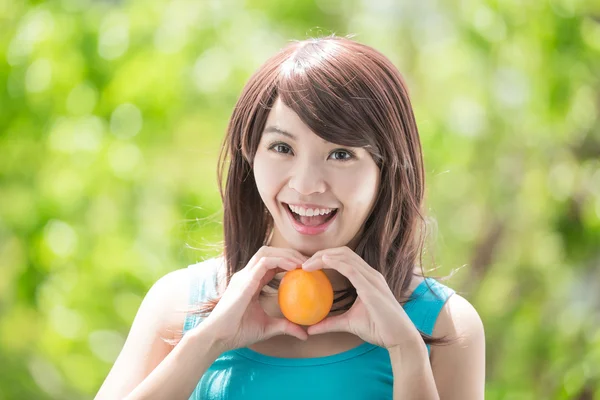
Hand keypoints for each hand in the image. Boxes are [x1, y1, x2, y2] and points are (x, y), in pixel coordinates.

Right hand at [202, 246, 309, 351]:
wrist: (218, 337)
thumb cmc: (239, 332)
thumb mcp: (268, 327)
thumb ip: (285, 326)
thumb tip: (305, 334)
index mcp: (250, 282)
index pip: (271, 264)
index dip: (288, 261)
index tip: (306, 268)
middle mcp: (246, 275)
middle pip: (269, 253)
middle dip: (289, 252)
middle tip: (308, 261)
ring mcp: (244, 275)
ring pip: (266, 252)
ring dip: (287, 254)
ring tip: (303, 262)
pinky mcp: (244, 280)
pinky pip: (265, 262)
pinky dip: (281, 260)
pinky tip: (295, 267)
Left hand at [301, 246, 420, 349]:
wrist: (399, 339)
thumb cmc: (378, 329)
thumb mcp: (349, 323)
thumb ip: (330, 323)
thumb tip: (310, 329)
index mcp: (367, 278)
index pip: (344, 258)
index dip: (325, 257)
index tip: (307, 266)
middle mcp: (370, 274)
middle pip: (343, 253)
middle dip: (322, 253)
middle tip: (303, 262)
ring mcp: (372, 278)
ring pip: (346, 256)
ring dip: (324, 256)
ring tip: (307, 263)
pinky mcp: (371, 287)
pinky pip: (352, 269)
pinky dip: (336, 262)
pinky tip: (323, 261)